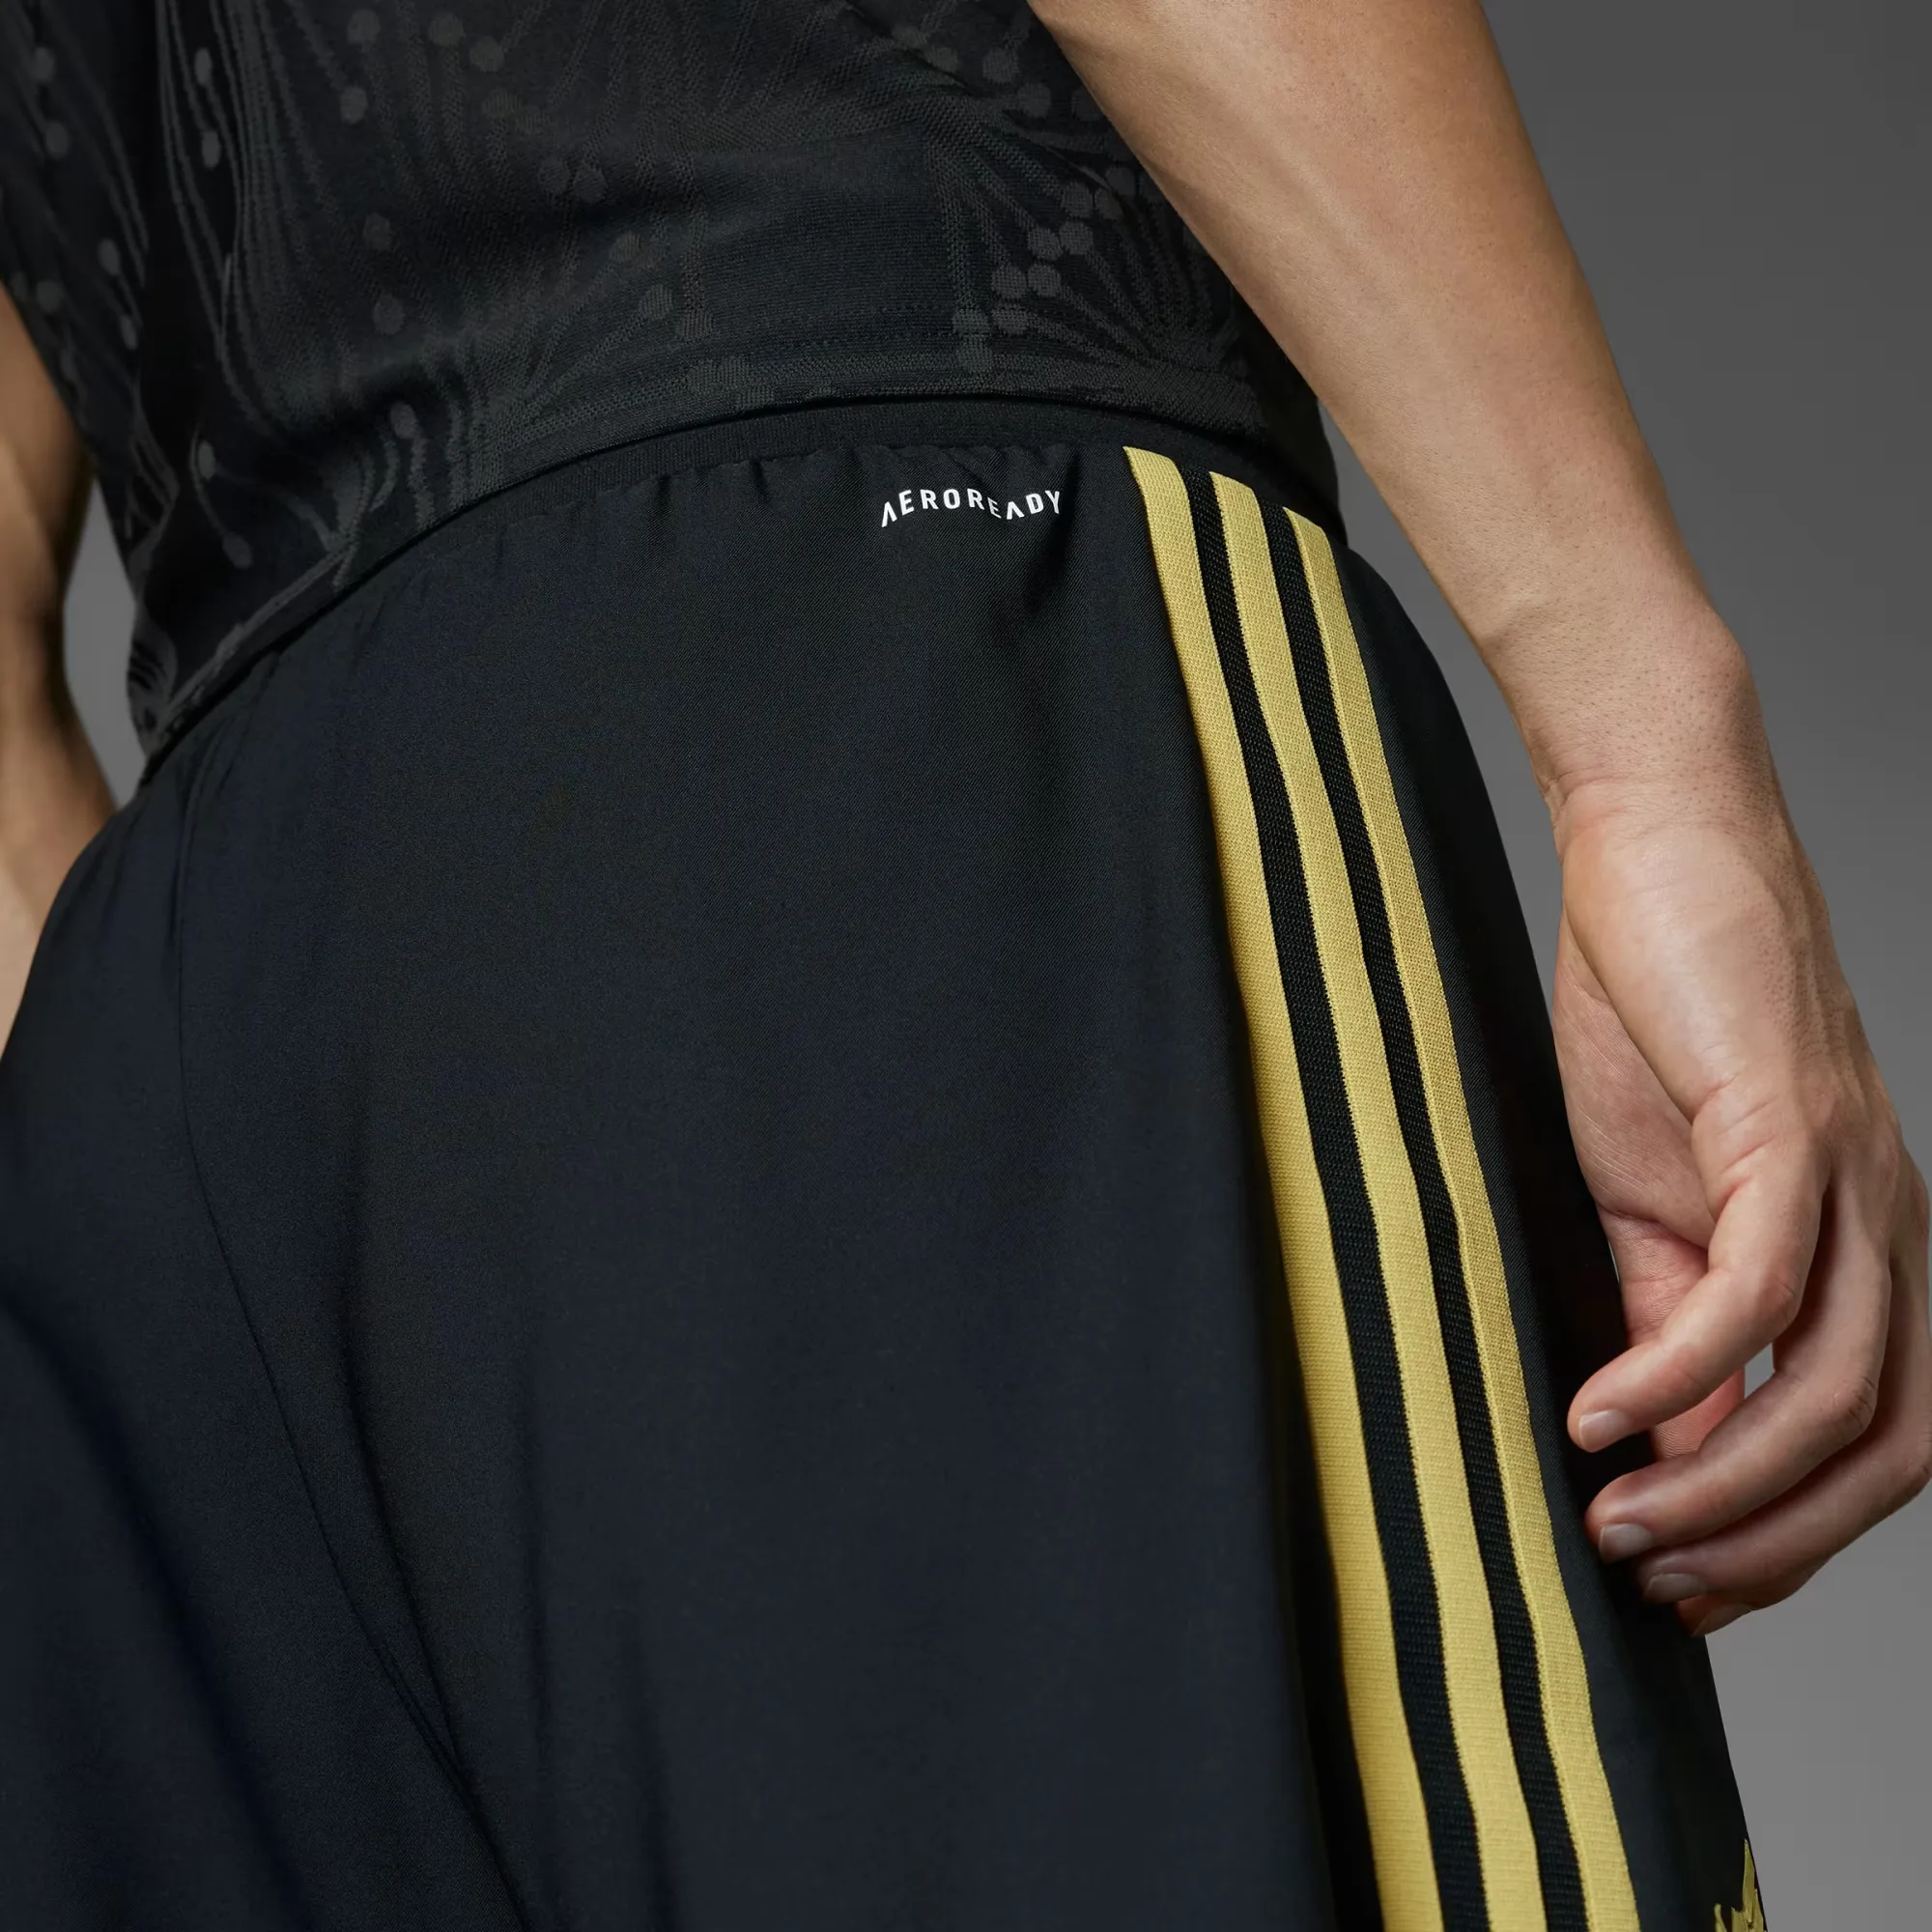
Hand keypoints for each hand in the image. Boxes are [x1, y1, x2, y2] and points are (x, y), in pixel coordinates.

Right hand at [1551, 782, 1930, 1635]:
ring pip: (1839, 1386)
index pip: (1879, 1437)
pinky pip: (1757, 1288)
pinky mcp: (1788, 1127)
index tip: (1687, 1586)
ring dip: (1728, 1485)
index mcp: (1871, 1246)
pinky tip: (1598, 1414)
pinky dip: (1678, 1372)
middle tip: (1659, 1583)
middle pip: (1895, 1443)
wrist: (1657, 846)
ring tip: (1618, 1522)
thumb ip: (1673, 1310)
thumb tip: (1670, 1435)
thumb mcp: (1656, 1193)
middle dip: (1782, 1546)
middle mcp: (1894, 1225)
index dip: (1798, 1538)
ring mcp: (1854, 1179)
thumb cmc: (1658, 1009)